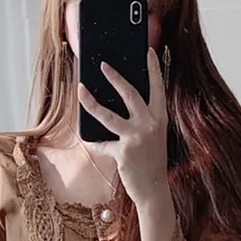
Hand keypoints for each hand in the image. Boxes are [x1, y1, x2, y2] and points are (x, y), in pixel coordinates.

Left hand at [77, 47, 168, 206]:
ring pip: (108, 115)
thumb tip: (117, 102)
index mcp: (160, 118)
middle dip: (114, 77)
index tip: (148, 51)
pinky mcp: (123, 152)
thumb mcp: (152, 136)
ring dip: (91, 102)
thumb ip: (142, 120)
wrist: (154, 189)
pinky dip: (95, 142)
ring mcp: (136, 138)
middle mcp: (150, 125)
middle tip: (102, 65)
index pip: (158, 88)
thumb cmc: (150, 160)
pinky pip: (102, 143)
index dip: (154, 69)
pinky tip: (88, 138)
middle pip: (130, 94)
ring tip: (81, 90)